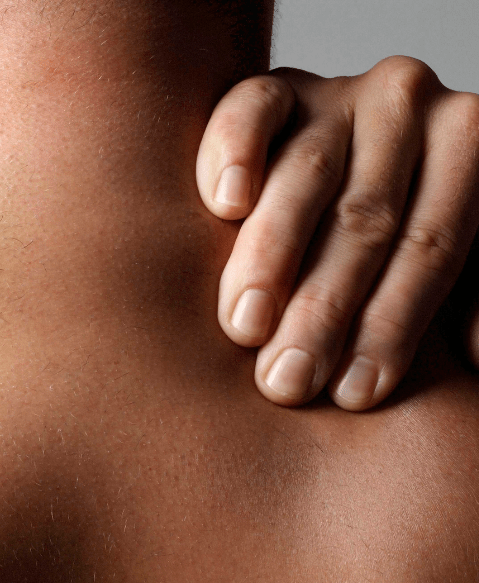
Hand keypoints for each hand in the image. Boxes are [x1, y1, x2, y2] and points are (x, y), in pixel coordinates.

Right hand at [197, 56, 478, 409]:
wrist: (348, 164)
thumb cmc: (393, 241)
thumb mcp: (445, 262)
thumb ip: (467, 295)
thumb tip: (475, 356)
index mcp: (469, 144)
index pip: (433, 244)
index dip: (393, 324)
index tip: (355, 394)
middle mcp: (407, 106)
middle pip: (365, 218)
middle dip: (323, 309)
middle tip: (288, 380)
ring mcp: (336, 93)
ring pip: (302, 176)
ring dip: (269, 258)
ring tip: (245, 327)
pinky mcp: (275, 90)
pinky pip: (251, 112)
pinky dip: (235, 154)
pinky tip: (226, 204)